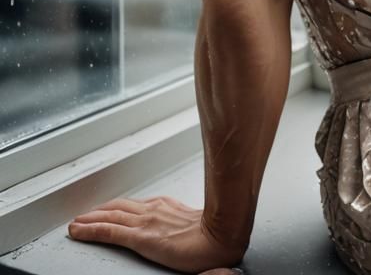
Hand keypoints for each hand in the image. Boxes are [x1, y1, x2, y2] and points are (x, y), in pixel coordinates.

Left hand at [67, 195, 244, 272]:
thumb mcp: (194, 223)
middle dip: (98, 211)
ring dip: (89, 219)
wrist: (222, 236)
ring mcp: (146, 222)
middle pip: (118, 208)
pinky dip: (91, 230)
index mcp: (166, 206)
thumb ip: (182, 223)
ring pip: (109, 217)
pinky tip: (78, 231)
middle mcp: (154, 209)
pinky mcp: (141, 238)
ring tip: (75, 223)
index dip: (116, 209)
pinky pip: (110, 232)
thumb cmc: (215, 233)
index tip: (106, 211)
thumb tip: (182, 231)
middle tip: (83, 216)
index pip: (135, 206)